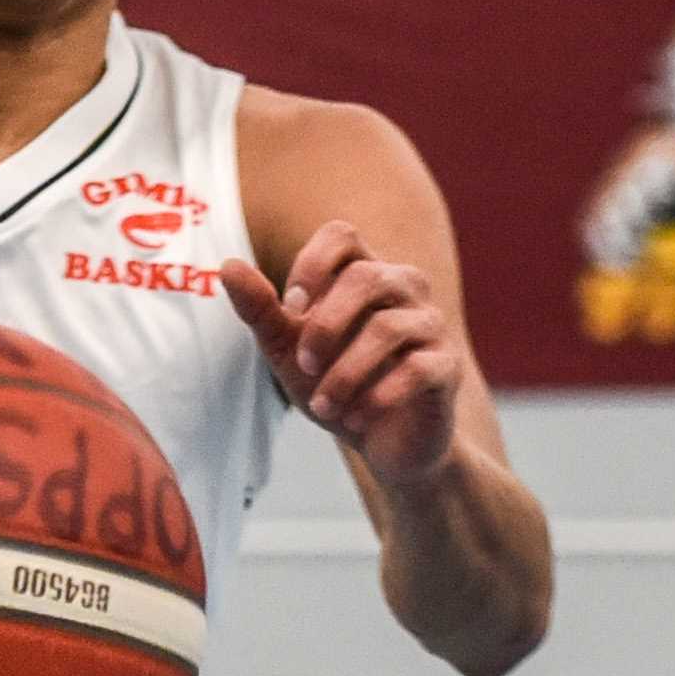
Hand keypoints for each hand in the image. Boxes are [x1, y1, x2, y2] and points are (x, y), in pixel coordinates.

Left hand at [218, 224, 466, 488]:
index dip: (312, 264)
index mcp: (363, 275)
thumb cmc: (333, 384)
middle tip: (304, 365)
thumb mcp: (287, 350)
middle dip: (324, 326)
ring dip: (344, 374)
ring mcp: (430, 325)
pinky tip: (356, 418)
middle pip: (367, 276)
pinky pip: (418, 368)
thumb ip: (260, 310)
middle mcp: (403, 289)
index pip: (342, 234)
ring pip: (389, 327)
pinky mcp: (446, 366)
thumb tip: (227, 265)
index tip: (292, 309)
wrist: (382, 442)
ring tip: (325, 405)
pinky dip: (377, 396)